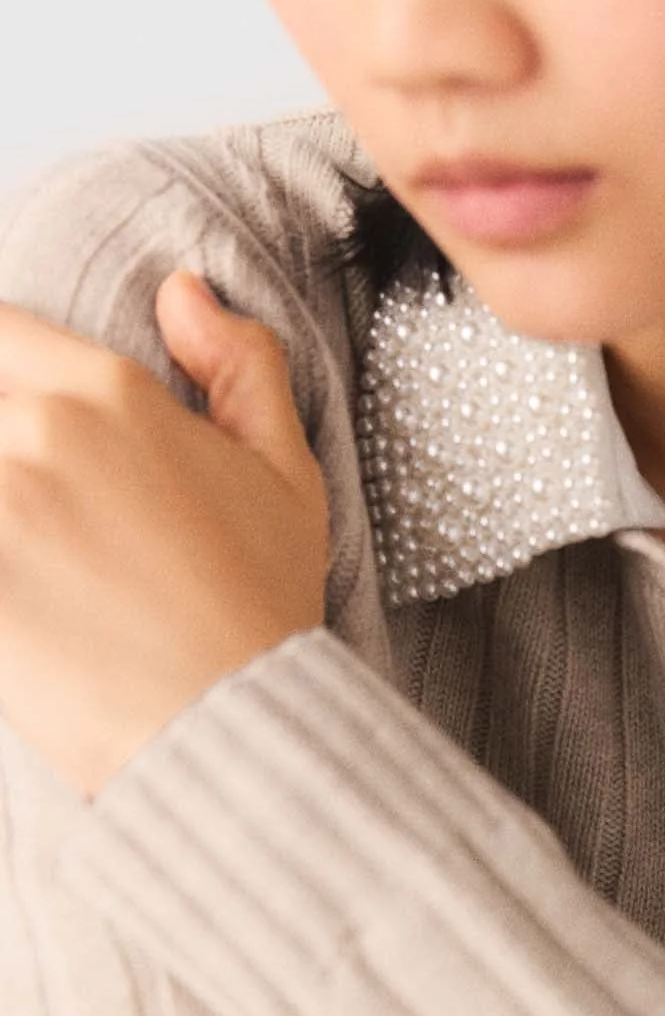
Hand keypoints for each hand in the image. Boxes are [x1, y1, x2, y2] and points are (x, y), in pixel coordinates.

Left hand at [0, 271, 329, 798]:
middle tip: (37, 510)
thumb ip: (241, 366)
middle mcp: (38, 430)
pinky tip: (13, 600)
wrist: (229, 725)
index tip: (22, 431)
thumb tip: (182, 290)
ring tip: (28, 550)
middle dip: (2, 450)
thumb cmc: (258, 607)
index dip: (4, 374)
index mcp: (108, 391)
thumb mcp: (285, 475)